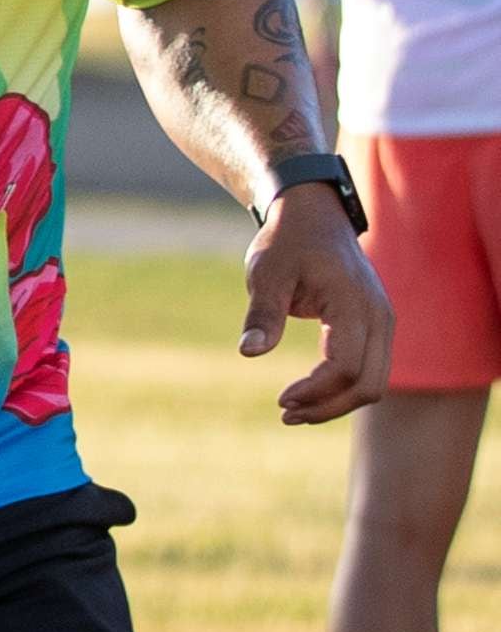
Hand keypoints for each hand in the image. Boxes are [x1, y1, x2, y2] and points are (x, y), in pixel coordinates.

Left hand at [242, 183, 392, 424]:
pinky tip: (309, 395)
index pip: (345, 366)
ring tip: (292, 412)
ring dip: (337, 403)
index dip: (315, 391)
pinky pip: (369, 370)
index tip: (280, 400)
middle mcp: (379, 318)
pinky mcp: (375, 328)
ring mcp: (382, 323)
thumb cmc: (288, 242)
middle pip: (369, 384)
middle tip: (285, 414)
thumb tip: (249, 353)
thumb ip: (263, 313)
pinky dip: (343, 389)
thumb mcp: (268, 272)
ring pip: (374, 382)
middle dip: (329, 407)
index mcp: (354, 304)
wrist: (314, 217)